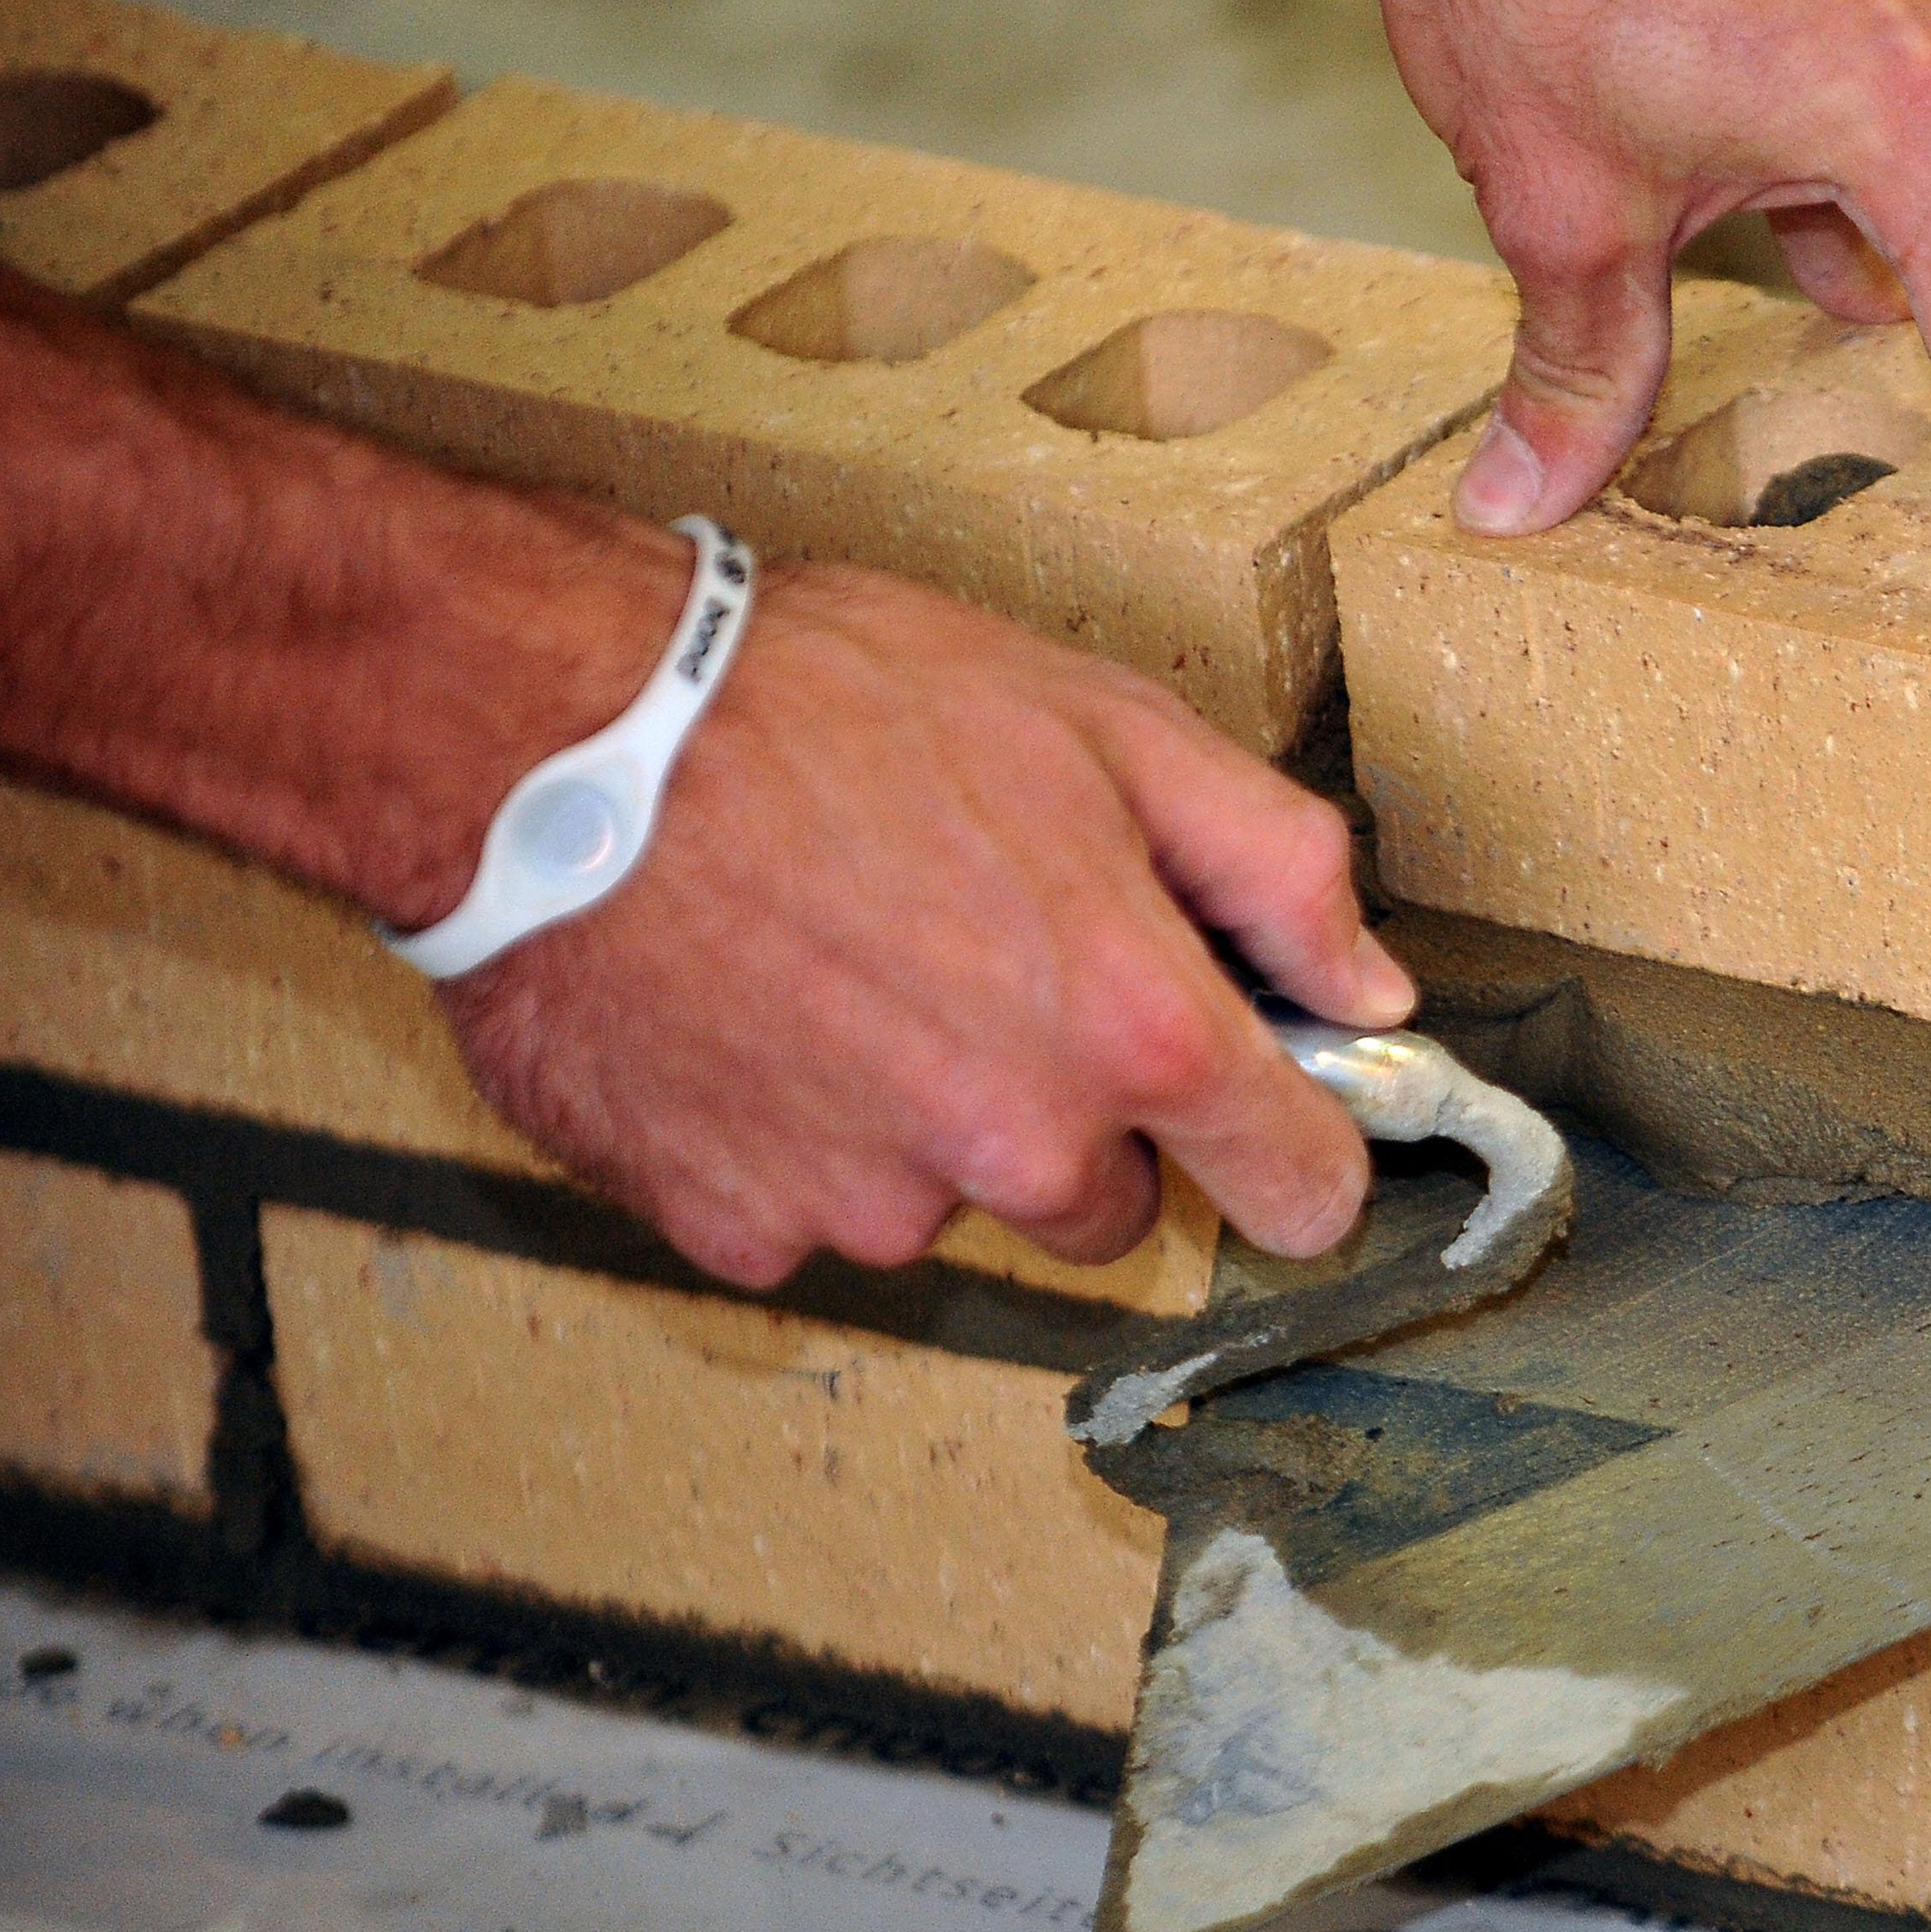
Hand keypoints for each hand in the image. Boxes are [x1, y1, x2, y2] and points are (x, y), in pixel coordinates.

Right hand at [441, 562, 1411, 1288]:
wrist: (558, 735)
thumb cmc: (831, 703)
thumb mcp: (1108, 727)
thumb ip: (1274, 870)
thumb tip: (1372, 989)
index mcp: (1136, 1032)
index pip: (1301, 1192)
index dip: (1296, 1152)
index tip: (1266, 1123)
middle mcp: (1019, 1150)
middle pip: (1112, 1206)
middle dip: (1075, 1115)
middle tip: (981, 968)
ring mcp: (871, 1205)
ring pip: (952, 1205)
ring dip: (923, 1123)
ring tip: (840, 966)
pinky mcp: (735, 1227)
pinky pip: (808, 1213)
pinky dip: (790, 1138)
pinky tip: (748, 1018)